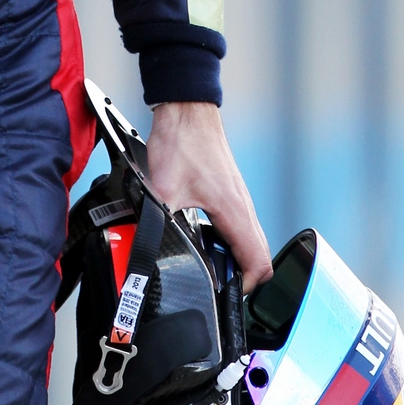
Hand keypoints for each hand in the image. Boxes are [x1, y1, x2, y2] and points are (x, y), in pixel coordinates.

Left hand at [147, 100, 272, 290]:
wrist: (186, 110)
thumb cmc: (182, 142)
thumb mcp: (162, 190)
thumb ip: (156, 221)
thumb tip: (144, 246)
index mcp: (235, 213)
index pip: (259, 264)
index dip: (245, 287)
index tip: (225, 293)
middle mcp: (244, 208)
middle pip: (258, 256)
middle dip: (240, 277)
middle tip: (215, 284)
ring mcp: (238, 199)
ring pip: (249, 240)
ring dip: (234, 258)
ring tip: (208, 266)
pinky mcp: (228, 192)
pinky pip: (238, 226)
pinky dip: (227, 240)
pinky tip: (201, 238)